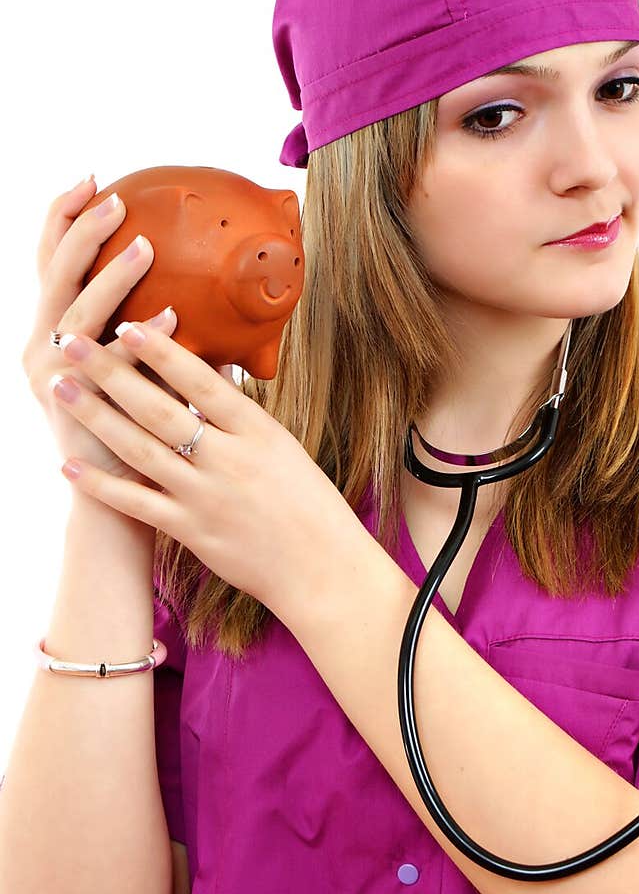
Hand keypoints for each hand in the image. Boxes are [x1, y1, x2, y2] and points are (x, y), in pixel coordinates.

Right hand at [22, 175, 233, 486]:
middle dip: (83, 230)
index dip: (65, 217)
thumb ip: (155, 332)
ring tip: (145, 246)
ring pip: (75, 312)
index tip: (90, 179)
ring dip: (111, 277)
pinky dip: (140, 337)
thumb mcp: (141, 371)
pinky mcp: (76, 406)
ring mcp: (53, 376)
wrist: (119, 500)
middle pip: (54, 273)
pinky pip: (109, 364)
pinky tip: (171, 316)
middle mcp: (42, 346)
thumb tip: (198, 291)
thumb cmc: (138, 432)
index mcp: (52, 330)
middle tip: (115, 197)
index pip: (51, 260)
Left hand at [48, 314, 342, 610]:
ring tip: (61, 386)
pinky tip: (69, 465)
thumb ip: (241, 414)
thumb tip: (210, 368)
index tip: (128, 324)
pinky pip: (137, 503)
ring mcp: (207, 497)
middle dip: (111, 372)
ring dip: (95, 416)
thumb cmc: (307, 504)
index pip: (202, 382)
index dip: (162, 352)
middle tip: (74, 341)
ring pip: (140, 449)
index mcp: (258, 432)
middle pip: (160, 409)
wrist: (322, 568)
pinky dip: (101, 485)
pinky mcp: (192, 531)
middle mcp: (229, 460)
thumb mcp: (282, 447)